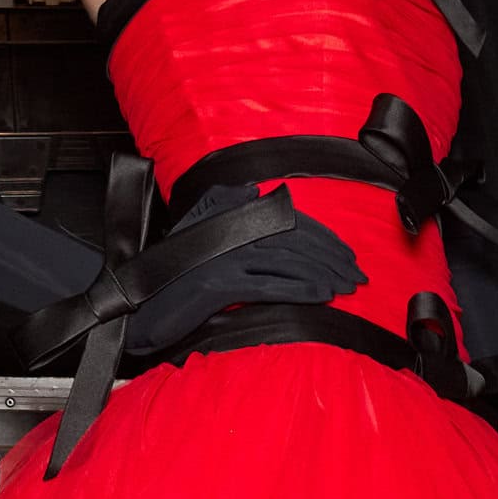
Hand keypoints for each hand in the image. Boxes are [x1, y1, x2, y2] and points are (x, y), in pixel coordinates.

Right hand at [122, 180, 367, 360]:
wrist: (140, 303)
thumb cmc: (173, 276)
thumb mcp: (203, 236)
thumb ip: (232, 214)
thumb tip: (258, 195)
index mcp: (230, 212)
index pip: (289, 221)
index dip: (323, 238)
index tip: (348, 255)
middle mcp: (229, 228)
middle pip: (294, 239)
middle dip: (331, 258)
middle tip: (357, 275)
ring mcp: (223, 255)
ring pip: (287, 261)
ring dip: (323, 274)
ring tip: (346, 287)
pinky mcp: (218, 282)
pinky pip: (270, 284)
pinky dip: (300, 289)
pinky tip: (322, 296)